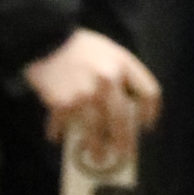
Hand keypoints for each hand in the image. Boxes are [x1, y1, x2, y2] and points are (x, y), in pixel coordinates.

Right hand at [22, 28, 160, 165]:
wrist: (43, 37)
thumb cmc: (79, 46)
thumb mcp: (108, 50)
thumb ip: (122, 74)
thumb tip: (129, 108)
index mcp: (122, 64)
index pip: (149, 92)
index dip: (150, 112)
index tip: (145, 126)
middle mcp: (106, 81)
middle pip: (123, 120)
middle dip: (124, 141)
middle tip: (123, 155)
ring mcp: (84, 94)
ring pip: (95, 130)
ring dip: (96, 148)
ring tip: (96, 157)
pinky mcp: (61, 102)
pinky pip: (63, 124)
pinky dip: (59, 133)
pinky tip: (56, 137)